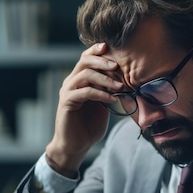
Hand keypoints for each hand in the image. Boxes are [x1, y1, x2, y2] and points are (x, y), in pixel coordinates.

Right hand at [45, 42, 121, 175]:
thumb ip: (108, 89)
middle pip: (84, 61)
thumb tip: (126, 78)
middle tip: (117, 67)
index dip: (97, 51)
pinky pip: (85, 92)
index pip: (86, 58)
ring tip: (120, 86)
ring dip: (104, 79)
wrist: (77, 145)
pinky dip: (101, 94)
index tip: (111, 47)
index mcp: (79, 79)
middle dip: (102, 61)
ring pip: (85, 75)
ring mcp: (67, 91)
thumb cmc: (90, 125)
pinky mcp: (67, 102)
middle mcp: (71, 82)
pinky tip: (112, 99)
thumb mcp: (103, 103)